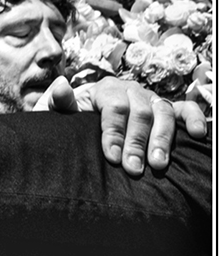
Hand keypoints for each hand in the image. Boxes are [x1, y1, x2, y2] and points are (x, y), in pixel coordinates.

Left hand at [36, 74, 208, 173]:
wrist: (85, 125)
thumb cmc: (72, 122)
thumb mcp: (59, 114)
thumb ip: (58, 102)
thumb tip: (60, 85)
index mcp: (105, 89)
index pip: (114, 107)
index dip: (114, 132)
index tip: (113, 157)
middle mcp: (131, 91)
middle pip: (140, 112)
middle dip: (137, 142)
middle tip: (134, 169)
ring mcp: (150, 99)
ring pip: (163, 112)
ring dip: (162, 138)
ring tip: (159, 164)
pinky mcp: (167, 110)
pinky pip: (185, 110)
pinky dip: (194, 118)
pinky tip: (198, 134)